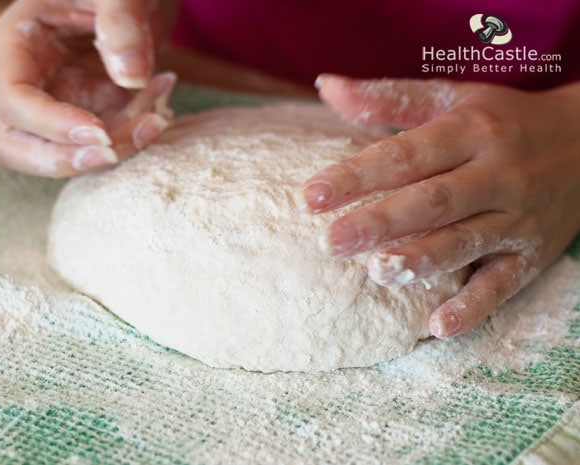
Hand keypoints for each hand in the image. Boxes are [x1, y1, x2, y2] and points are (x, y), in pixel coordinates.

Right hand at [0, 0, 172, 177]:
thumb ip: (122, 22)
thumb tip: (131, 79)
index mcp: (19, 43)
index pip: (14, 100)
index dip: (50, 124)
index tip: (99, 131)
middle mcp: (29, 81)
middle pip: (12, 145)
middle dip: (63, 159)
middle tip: (113, 151)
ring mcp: (56, 105)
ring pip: (58, 156)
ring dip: (110, 152)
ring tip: (157, 117)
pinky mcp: (87, 118)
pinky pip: (101, 147)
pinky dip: (134, 139)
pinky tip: (160, 107)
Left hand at [304, 74, 579, 337]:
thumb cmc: (501, 119)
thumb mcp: (452, 97)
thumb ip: (387, 98)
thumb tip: (326, 87)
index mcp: (471, 130)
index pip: (406, 154)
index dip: (358, 175)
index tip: (311, 196)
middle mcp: (497, 174)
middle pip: (433, 200)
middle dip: (381, 221)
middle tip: (331, 242)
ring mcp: (517, 218)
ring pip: (467, 242)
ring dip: (422, 259)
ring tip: (378, 272)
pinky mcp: (532, 255)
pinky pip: (504, 284)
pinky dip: (474, 307)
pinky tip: (438, 326)